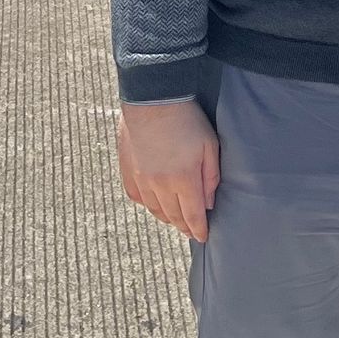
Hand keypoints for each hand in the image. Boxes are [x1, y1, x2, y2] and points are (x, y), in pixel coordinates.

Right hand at [118, 100, 220, 241]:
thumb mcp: (209, 146)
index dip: (198, 230)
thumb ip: (210, 177)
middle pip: (173, 216)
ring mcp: (141, 180)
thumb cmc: (186, 119)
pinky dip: (148, 205)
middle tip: (190, 232)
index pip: (192, 216)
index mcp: (184, 180)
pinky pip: (138, 197)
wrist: (152, 100)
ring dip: (167, 218)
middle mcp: (161, 185)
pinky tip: (154, 204)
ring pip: (155, 210)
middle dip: (184, 227)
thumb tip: (208, 203)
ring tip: (175, 220)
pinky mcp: (128, 171)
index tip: (202, 237)